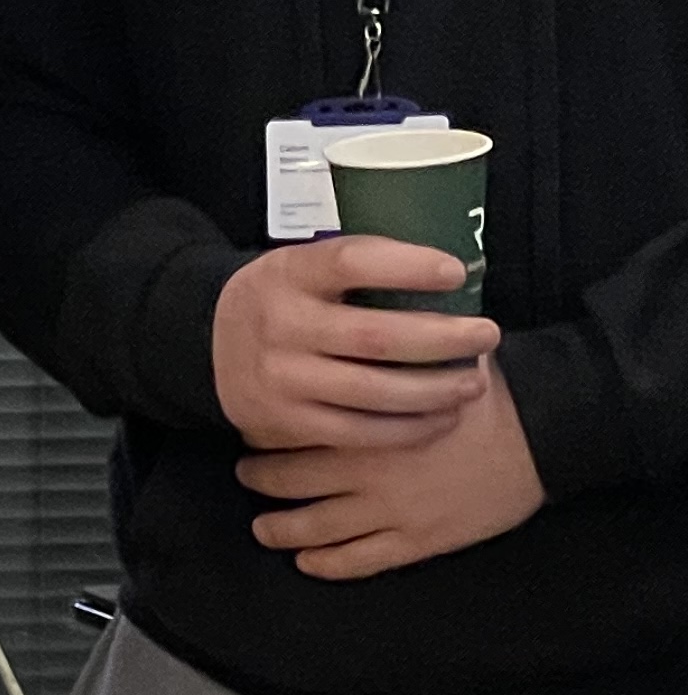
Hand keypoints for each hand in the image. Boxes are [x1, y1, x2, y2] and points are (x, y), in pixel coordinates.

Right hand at [212, 236, 498, 450]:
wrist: (207, 342)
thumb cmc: (284, 299)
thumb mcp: (302, 265)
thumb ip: (358, 266)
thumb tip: (450, 273)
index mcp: (289, 273)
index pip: (350, 262)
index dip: (406, 266)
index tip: (454, 272)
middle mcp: (280, 325)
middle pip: (376, 337)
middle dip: (444, 339)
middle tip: (486, 335)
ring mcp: (280, 378)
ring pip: (375, 392)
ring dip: (436, 390)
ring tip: (472, 383)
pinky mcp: (286, 421)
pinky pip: (359, 432)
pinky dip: (409, 429)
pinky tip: (440, 418)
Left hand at [236, 355, 545, 578]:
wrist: (542, 435)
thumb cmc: (486, 391)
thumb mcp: (424, 361)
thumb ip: (382, 356)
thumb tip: (352, 318)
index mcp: (360, 420)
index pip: (291, 429)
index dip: (263, 433)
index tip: (250, 431)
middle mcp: (365, 470)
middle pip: (288, 481)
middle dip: (260, 478)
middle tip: (246, 474)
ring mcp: (390, 511)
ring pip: (314, 529)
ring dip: (280, 529)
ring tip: (263, 526)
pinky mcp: (418, 541)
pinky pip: (357, 561)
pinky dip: (324, 563)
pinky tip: (306, 561)